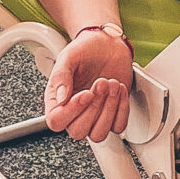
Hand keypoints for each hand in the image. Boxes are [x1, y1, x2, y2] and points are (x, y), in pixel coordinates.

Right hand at [43, 27, 135, 142]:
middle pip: (78, 132)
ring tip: (112, 85)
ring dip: (109, 110)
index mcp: (57, 100)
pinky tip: (120, 90)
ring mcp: (94, 116)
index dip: (72, 111)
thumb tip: (60, 99)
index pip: (56, 121)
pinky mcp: (112, 115)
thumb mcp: (68, 57)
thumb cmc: (85, 49)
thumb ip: (61, 76)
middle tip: (101, 82)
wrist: (107, 44)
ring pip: (98, 134)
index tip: (86, 93)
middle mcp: (74, 112)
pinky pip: (118, 127)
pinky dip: (122, 110)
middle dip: (94, 107)